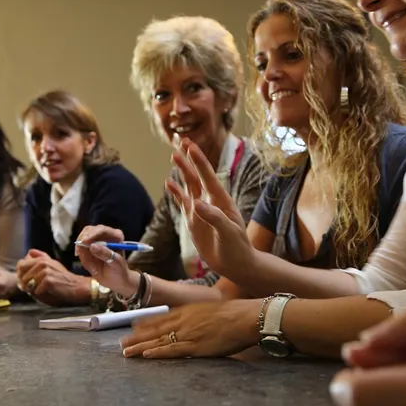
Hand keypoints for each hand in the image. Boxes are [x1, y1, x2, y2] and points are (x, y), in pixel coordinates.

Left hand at [17, 249, 89, 305]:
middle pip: (21, 274)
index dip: (21, 274)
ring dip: (33, 290)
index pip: (20, 264)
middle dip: (24, 283)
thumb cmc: (63, 279)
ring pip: (27, 284)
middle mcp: (42, 263)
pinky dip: (40, 295)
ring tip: (43, 290)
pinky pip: (35, 291)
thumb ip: (39, 257)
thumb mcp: (51, 265)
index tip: (27, 281)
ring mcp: (45, 271)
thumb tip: (27, 254)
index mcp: (42, 259)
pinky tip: (49, 292)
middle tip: (33, 288)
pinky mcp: (48, 281)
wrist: (78, 287)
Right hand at [75, 225, 140, 296]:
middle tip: (78, 252)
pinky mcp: (89, 247)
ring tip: (91, 267)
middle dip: (82, 240)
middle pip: (89, 230)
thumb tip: (92, 246)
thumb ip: (105, 254)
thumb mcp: (115, 264)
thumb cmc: (119, 271)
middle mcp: (105, 235)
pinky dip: (82, 256)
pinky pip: (80, 249)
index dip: (92, 234)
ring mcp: (96, 240)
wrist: (116, 280)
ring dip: (82, 252)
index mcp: (115, 235)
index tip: (84, 242)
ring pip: (82, 239)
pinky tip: (90, 266)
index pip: (101, 230)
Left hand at [119, 299, 259, 358]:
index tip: (132, 327)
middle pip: (155, 330)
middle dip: (137, 336)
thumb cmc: (233, 313)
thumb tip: (194, 319)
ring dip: (140, 346)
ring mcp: (188, 333)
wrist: (245, 317)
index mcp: (187, 310)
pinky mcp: (195, 346)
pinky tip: (146, 354)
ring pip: (159, 340)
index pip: (160, 317)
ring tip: (126, 351)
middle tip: (121, 342)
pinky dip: (158, 352)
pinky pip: (172, 350)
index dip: (145, 323)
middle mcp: (183, 320)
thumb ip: (198, 314)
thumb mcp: (210, 308)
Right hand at [167, 138, 253, 277]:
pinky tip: (168, 182)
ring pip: (189, 185)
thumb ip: (213, 217)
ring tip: (173, 155)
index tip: (191, 146)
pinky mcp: (193, 220)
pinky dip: (175, 192)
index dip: (199, 161)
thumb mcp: (228, 233)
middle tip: (181, 141)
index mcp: (221, 201)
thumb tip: (196, 203)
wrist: (236, 264)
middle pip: (197, 176)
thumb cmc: (237, 248)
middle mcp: (209, 201)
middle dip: (189, 159)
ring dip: (182, 171)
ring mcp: (200, 210)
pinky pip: (182, 202)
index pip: (208, 176)